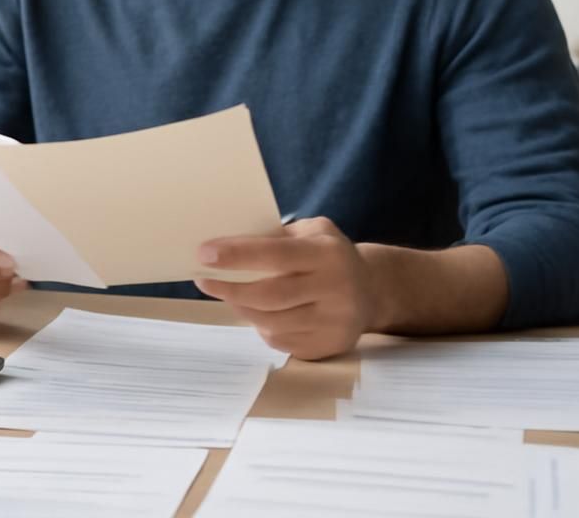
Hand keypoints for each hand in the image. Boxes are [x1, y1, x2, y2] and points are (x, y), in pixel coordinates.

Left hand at [194, 217, 379, 360]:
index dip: (237, 255)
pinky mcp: (328, 346)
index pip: (276, 254)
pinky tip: (259, 314)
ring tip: (230, 295)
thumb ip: (277, 236)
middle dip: (230, 288)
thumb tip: (227, 245)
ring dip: (242, 309)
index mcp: (328, 253)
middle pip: (269, 295)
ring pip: (271, 322)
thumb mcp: (313, 232)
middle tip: (204, 280)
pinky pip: (281, 341)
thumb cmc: (330, 255)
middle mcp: (335, 289)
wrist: (374, 290)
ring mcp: (334, 322)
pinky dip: (262, 328)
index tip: (204, 254)